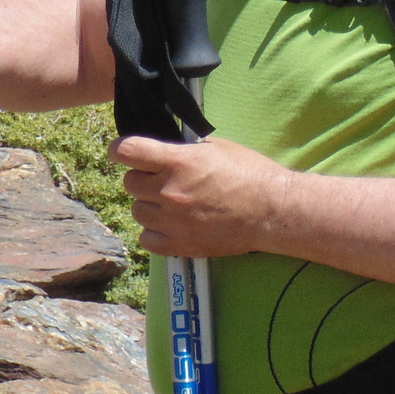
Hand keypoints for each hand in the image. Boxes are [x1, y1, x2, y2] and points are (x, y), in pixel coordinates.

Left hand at [111, 135, 291, 257]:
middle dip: (142, 179)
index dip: (119, 149)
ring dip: (149, 206)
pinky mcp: (182, 245)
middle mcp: (170, 191)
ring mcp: (174, 221)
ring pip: (137, 211)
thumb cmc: (249, 174)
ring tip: (170, 204)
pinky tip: (171, 225)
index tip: (122, 152)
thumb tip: (160, 149)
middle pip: (130, 183)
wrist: (275, 212)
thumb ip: (181, 149)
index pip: (126, 151)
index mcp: (177, 162)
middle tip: (160, 180)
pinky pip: (147, 239)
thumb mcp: (214, 148)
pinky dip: (155, 233)